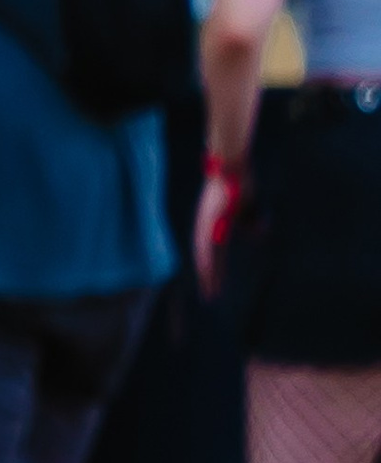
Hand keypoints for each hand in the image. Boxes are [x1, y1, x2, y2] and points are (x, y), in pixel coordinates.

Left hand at [193, 159, 244, 299]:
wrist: (233, 165)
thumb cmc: (241, 182)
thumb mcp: (248, 209)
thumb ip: (251, 224)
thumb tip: (259, 235)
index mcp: (215, 223)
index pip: (213, 252)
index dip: (215, 269)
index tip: (216, 285)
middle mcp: (207, 225)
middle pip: (205, 256)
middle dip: (209, 277)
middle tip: (210, 297)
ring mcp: (206, 222)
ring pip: (203, 253)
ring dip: (207, 273)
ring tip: (210, 291)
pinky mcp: (208, 218)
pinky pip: (207, 242)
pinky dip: (207, 258)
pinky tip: (207, 271)